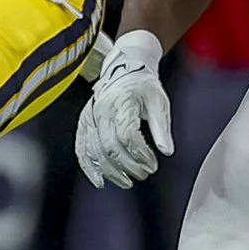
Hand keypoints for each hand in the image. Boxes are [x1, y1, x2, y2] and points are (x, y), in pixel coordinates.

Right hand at [76, 29, 172, 187]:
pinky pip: (81, 149)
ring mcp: (89, 118)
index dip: (140, 153)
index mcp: (121, 102)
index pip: (128, 134)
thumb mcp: (158, 102)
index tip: (153, 163)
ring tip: (128, 180)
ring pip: (96, 151)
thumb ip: (161, 127)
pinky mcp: (83, 124)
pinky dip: (89, 167)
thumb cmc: (143, 85)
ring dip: (112, 171)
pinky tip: (100, 181)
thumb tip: (167, 151)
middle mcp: (101, 110)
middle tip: (145, 173)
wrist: (123, 68)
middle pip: (111, 146)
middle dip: (129, 165)